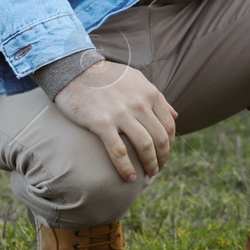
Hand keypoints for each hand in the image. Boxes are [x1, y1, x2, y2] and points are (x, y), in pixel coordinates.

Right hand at [53, 61, 176, 181]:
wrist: (74, 71)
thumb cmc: (106, 76)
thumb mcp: (137, 80)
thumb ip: (156, 97)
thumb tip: (175, 115)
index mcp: (150, 94)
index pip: (169, 126)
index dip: (169, 145)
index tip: (164, 154)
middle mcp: (140, 104)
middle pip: (160, 138)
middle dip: (162, 158)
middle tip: (158, 169)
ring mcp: (121, 114)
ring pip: (145, 146)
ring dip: (150, 165)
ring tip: (148, 175)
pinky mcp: (101, 123)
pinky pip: (119, 152)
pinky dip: (126, 168)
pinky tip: (129, 178)